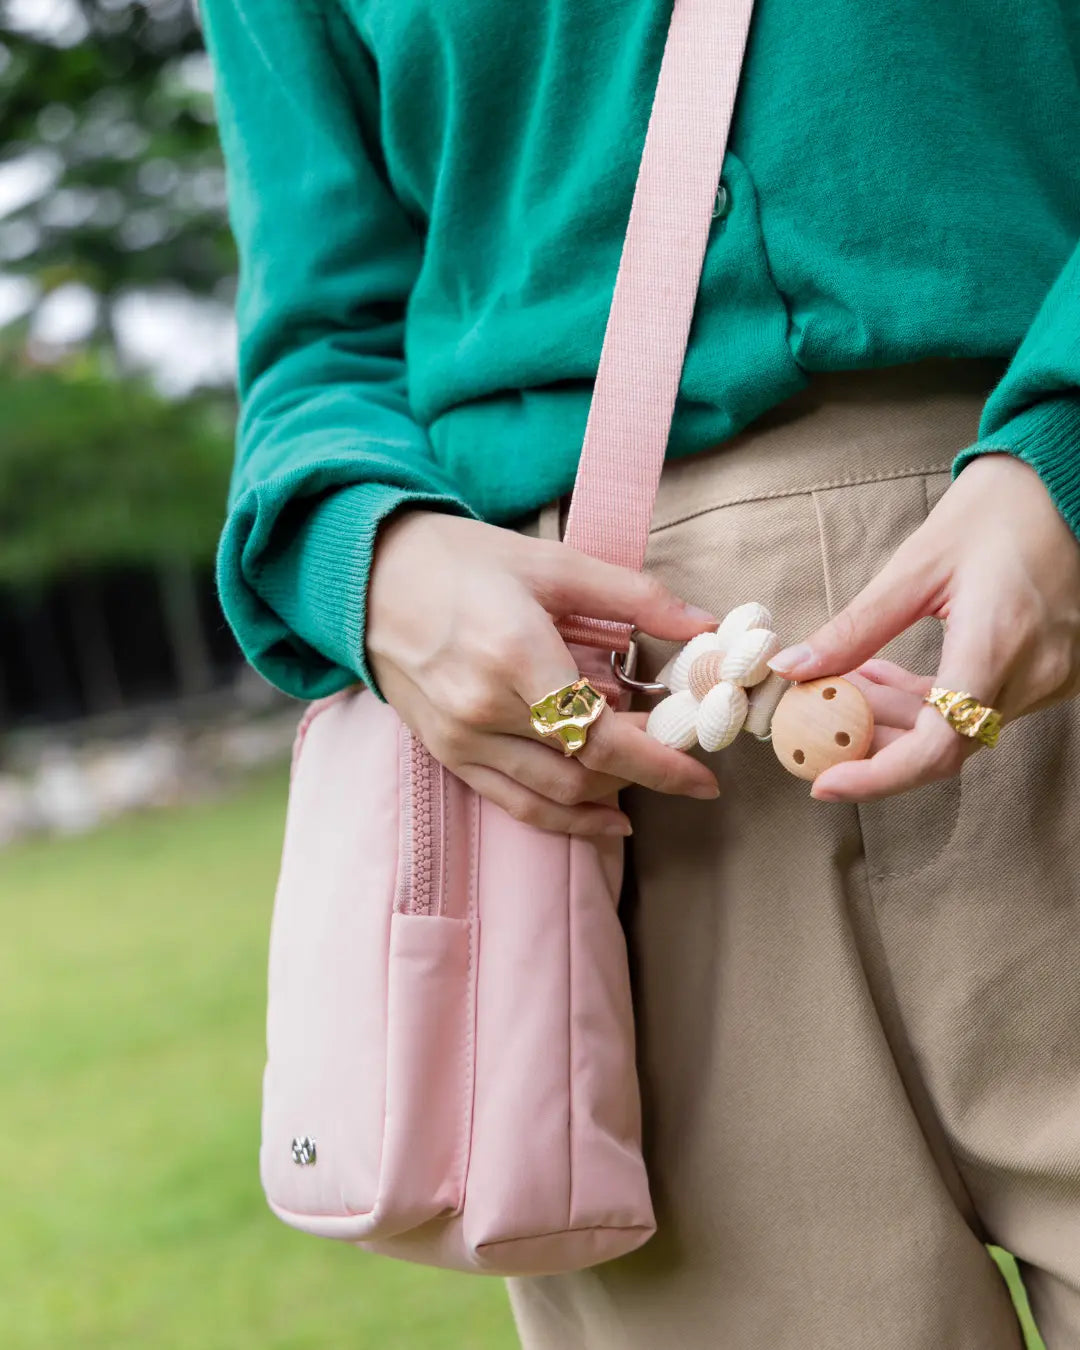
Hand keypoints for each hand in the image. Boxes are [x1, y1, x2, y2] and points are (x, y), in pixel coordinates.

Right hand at [366, 510, 721, 835]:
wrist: (371, 576)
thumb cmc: (464, 561)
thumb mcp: (555, 564)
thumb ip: (635, 596)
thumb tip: (704, 624)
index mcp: (515, 654)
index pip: (602, 737)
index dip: (661, 765)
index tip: (705, 778)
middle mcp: (485, 708)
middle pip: (584, 770)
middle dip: (644, 771)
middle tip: (683, 755)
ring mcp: (461, 738)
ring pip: (553, 795)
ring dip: (609, 794)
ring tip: (649, 775)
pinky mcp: (447, 752)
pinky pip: (515, 802)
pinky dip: (565, 818)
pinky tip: (606, 815)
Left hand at [768, 454, 1079, 801]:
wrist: (1063, 483)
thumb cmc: (993, 511)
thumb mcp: (914, 566)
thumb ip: (855, 629)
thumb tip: (794, 669)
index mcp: (998, 645)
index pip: (937, 748)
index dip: (876, 777)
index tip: (824, 784)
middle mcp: (1033, 674)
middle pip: (943, 745)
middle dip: (874, 743)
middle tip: (817, 725)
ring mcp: (1049, 678)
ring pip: (960, 730)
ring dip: (897, 719)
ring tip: (844, 687)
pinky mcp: (1051, 674)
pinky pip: (981, 708)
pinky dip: (929, 703)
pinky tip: (884, 677)